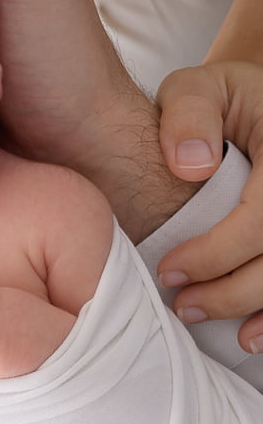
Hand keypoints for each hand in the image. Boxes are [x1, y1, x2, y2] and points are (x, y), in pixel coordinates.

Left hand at [157, 61, 262, 350]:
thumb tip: (192, 166)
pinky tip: (250, 336)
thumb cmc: (220, 101)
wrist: (251, 107)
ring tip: (202, 317)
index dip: (216, 254)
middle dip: (231, 291)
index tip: (168, 271)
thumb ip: (187, 113)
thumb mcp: (198, 87)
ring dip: (255, 310)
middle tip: (181, 305)